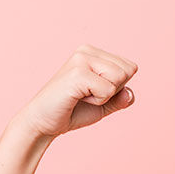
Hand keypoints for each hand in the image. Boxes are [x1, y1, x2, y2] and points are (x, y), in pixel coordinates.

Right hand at [17, 45, 137, 138]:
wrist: (44, 122)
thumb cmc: (72, 111)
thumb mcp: (104, 104)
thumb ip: (120, 98)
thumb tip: (130, 93)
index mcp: (94, 53)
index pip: (130, 67)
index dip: (117, 87)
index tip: (94, 92)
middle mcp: (87, 50)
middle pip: (128, 71)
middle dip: (113, 90)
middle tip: (87, 96)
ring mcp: (81, 59)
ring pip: (120, 78)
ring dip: (104, 96)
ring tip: (82, 96)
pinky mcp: (77, 72)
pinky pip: (108, 90)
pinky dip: (97, 101)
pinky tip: (77, 98)